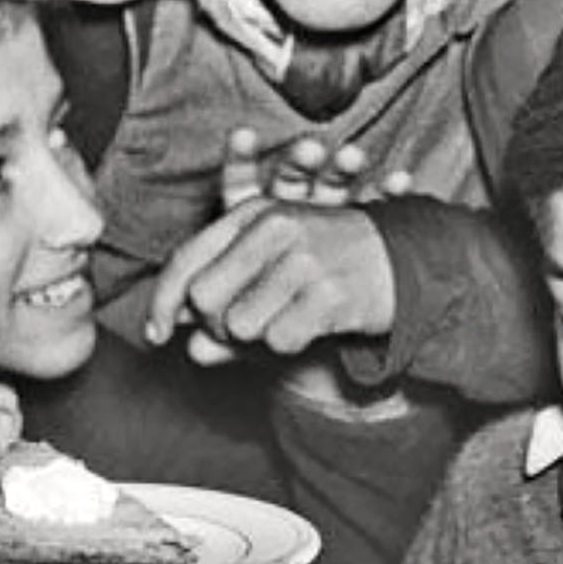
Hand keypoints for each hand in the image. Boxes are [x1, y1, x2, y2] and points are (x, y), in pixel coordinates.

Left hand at [144, 129, 406, 368]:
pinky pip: (281, 341)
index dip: (164, 304)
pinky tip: (311, 329)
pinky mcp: (329, 294)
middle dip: (217, 326)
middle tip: (241, 331)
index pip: (187, 261)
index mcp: (252, 213)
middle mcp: (274, 227)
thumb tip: (190, 349)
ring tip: (288, 320)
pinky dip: (292, 345)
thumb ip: (228, 308)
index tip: (155, 337)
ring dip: (259, 337)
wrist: (407, 262)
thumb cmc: (330, 269)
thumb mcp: (273, 274)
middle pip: (206, 299)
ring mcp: (303, 259)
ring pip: (242, 325)